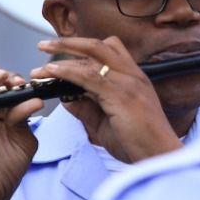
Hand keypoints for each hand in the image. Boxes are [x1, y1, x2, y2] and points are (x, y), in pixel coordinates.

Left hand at [32, 37, 181, 163]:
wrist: (159, 156)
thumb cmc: (138, 143)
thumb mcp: (106, 122)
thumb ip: (86, 108)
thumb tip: (64, 97)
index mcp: (134, 78)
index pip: (109, 50)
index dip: (84, 48)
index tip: (61, 52)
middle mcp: (132, 74)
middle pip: (99, 45)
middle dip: (69, 42)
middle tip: (44, 45)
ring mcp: (128, 82)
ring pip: (91, 56)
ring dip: (62, 56)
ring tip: (40, 66)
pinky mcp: (121, 94)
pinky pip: (89, 76)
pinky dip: (68, 71)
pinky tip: (52, 73)